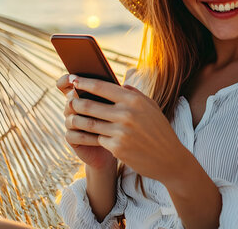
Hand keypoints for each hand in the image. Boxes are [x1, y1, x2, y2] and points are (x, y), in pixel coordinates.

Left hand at [68, 75, 187, 182]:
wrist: (169, 158)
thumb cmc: (160, 130)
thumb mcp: (151, 107)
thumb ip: (134, 94)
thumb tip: (119, 85)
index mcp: (133, 100)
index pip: (101, 87)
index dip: (83, 82)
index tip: (72, 79)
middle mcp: (126, 114)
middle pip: (89, 105)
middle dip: (74, 102)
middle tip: (68, 101)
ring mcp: (120, 132)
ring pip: (88, 123)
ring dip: (76, 120)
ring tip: (71, 118)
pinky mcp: (117, 148)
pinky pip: (97, 139)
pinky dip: (90, 137)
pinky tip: (83, 136)